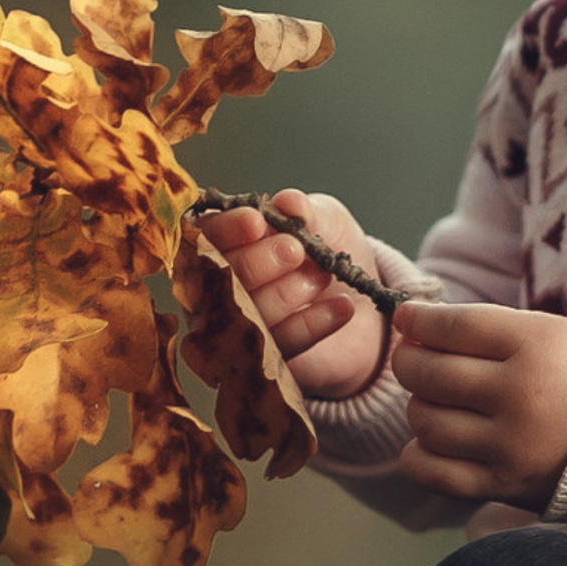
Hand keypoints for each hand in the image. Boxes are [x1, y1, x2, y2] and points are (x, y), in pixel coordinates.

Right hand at [196, 189, 388, 401]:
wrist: (362, 299)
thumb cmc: (327, 250)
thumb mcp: (324, 221)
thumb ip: (306, 211)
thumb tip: (288, 202)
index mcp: (222, 246)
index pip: (204, 238)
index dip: (226, 230)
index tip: (256, 221)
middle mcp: (217, 290)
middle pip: (218, 280)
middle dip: (257, 262)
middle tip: (295, 251)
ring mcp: (238, 330)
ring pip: (246, 316)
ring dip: (286, 293)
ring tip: (321, 275)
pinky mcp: (266, 363)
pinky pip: (281, 347)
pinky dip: (313, 324)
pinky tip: (341, 307)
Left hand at [391, 303, 566, 509]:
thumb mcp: (559, 332)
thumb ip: (494, 331)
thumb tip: (422, 329)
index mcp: (537, 344)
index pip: (452, 327)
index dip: (419, 321)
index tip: (406, 318)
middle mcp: (520, 393)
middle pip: (430, 373)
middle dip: (410, 360)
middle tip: (414, 356)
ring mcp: (512, 444)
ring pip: (427, 422)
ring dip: (419, 406)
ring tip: (434, 399)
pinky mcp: (508, 484)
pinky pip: (439, 474)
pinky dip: (419, 457)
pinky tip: (424, 444)